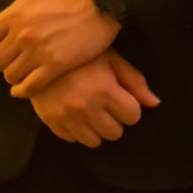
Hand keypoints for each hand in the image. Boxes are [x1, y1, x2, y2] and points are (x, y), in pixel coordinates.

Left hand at [0, 0, 119, 95]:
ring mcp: (39, 52)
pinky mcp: (57, 66)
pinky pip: (30, 87)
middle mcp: (22, 35)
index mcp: (14, 13)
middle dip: (1, 60)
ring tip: (23, 68)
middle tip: (12, 57)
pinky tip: (26, 86)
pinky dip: (24, 89)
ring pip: (10, 76)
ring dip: (14, 74)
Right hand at [28, 51, 160, 147]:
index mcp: (104, 88)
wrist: (38, 51)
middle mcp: (86, 106)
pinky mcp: (51, 122)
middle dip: (114, 119)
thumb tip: (154, 103)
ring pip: (95, 142)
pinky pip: (73, 140)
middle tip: (105, 104)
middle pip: (115, 133)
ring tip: (90, 110)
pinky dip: (77, 130)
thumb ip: (134, 80)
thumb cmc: (80, 53)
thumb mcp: (110, 58)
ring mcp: (67, 116)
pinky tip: (74, 112)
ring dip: (96, 128)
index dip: (129, 107)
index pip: (133, 116)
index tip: (120, 97)